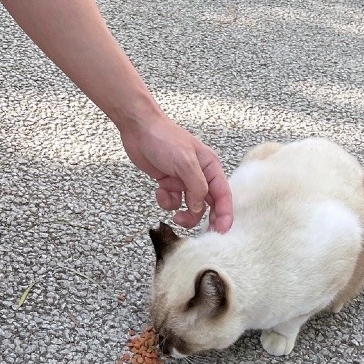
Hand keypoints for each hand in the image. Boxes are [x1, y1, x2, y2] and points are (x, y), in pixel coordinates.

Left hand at [120, 114, 232, 232]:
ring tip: (175, 214)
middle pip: (208, 204)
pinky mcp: (169, 183)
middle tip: (201, 234)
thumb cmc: (165, 138)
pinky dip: (166, 201)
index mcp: (210, 167)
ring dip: (183, 213)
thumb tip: (200, 208)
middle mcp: (200, 175)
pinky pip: (172, 201)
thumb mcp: (185, 162)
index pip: (223, 195)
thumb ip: (196, 187)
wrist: (139, 129)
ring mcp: (184, 180)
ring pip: (190, 206)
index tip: (221, 231)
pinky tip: (160, 189)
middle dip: (203, 218)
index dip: (224, 214)